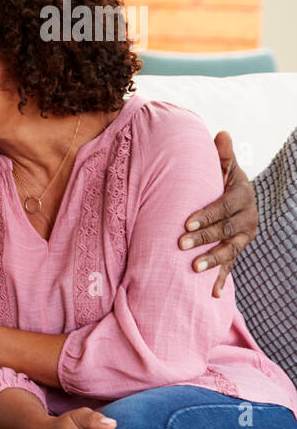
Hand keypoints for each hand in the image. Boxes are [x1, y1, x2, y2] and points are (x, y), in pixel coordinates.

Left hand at [179, 130, 256, 297]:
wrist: (235, 197)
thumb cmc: (221, 178)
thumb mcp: (223, 166)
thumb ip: (221, 154)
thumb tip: (221, 133)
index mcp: (242, 196)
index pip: (224, 207)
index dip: (207, 215)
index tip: (186, 221)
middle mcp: (248, 218)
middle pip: (227, 230)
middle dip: (204, 238)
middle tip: (181, 244)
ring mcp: (244, 237)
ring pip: (231, 250)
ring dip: (213, 260)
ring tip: (194, 269)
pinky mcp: (237, 250)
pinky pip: (230, 267)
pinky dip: (222, 280)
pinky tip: (213, 295)